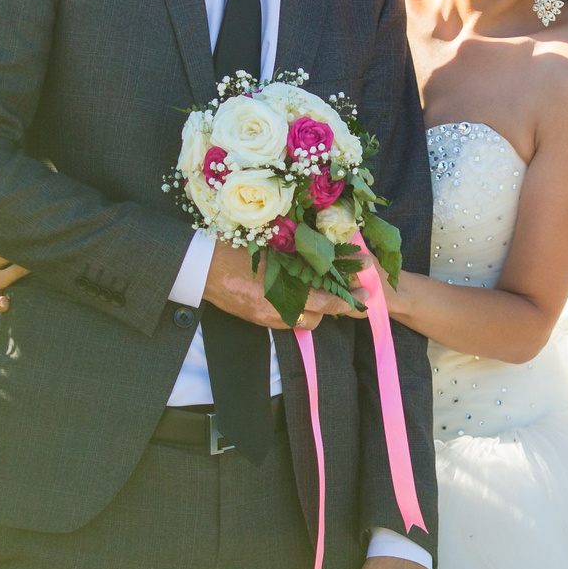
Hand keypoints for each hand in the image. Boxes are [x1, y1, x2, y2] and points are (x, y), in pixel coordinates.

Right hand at [202, 240, 356, 330]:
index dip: (347, 299)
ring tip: (322, 292)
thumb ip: (297, 256)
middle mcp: (277, 308)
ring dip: (314, 309)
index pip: (325, 300)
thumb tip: (325, 256)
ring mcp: (267, 317)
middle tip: (353, 292)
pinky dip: (296, 310)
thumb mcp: (271, 247)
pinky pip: (286, 320)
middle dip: (335, 305)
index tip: (366, 294)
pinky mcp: (258, 320)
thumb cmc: (234, 248)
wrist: (200, 266)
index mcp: (282, 288)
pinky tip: (296, 295)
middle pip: (318, 316)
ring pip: (303, 321)